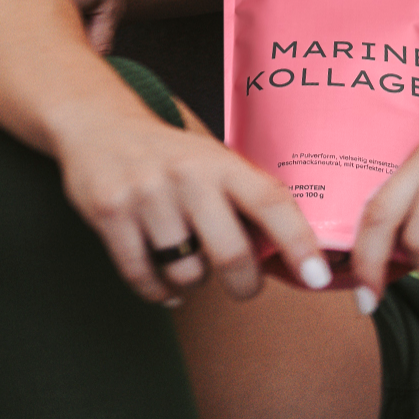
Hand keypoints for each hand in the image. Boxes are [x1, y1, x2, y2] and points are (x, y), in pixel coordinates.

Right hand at [56, 101, 329, 305]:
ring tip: (191, 265)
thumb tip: (294, 255)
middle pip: (230, 252)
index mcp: (224, 163)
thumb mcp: (217, 163)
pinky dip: (158, 291)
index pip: (272, 202)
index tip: (318, 276)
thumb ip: (247, 200)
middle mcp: (188, 176)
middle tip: (247, 288)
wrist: (100, 126)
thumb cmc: (175, 157)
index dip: (299, 242)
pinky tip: (165, 286)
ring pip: (185, 271)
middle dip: (245, 285)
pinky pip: (142, 276)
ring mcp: (147, 194)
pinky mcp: (109, 213)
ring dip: (194, 282)